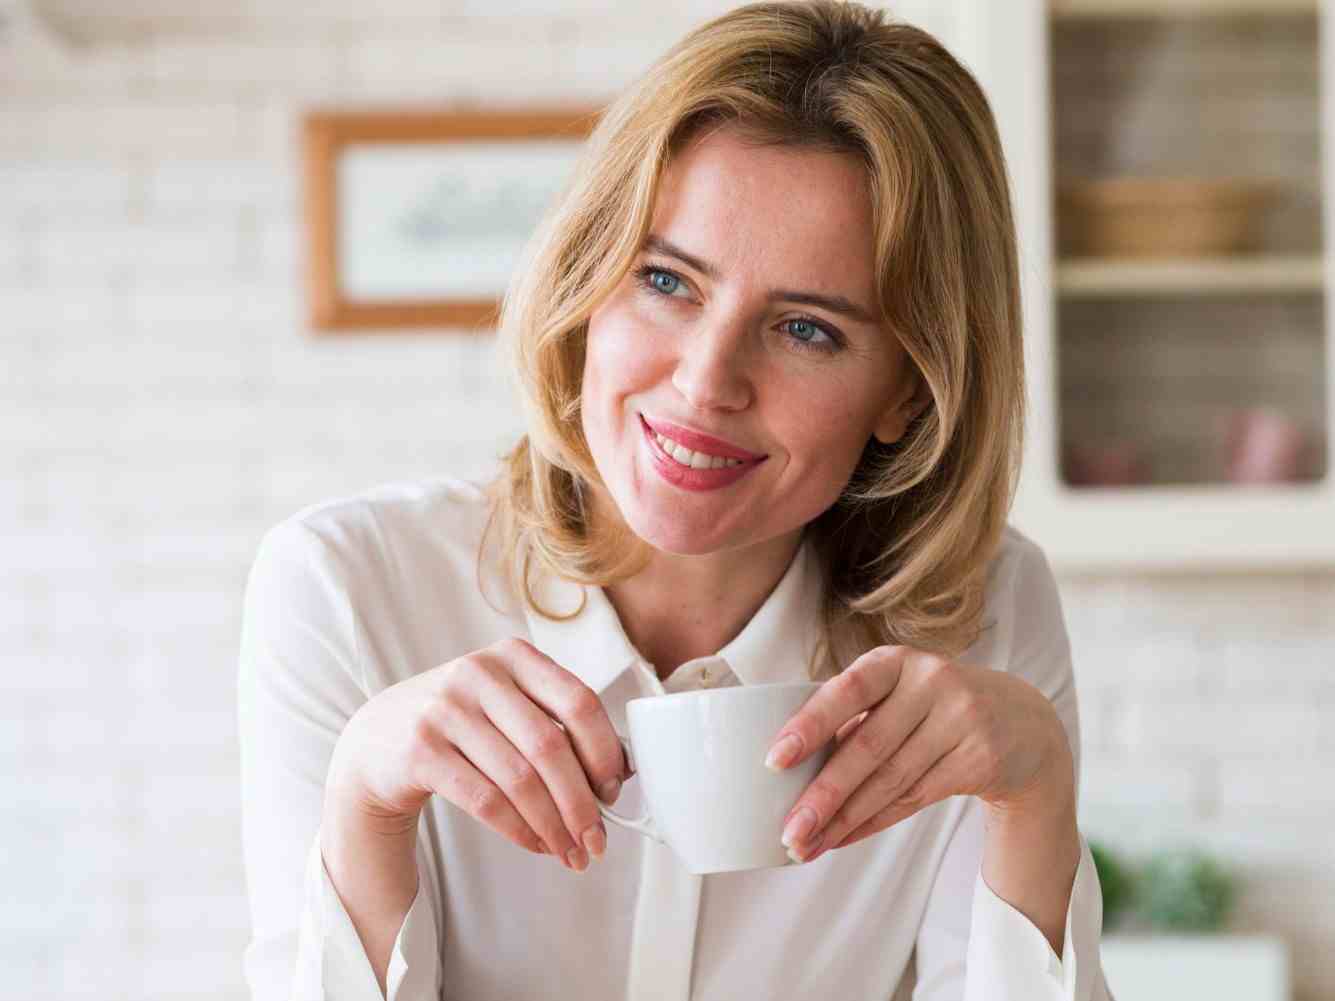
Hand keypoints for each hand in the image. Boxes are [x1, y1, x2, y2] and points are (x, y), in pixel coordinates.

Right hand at [326, 636, 627, 872]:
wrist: (377, 737)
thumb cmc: (462, 722)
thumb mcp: (505, 702)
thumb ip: (555, 722)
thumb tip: (618, 771)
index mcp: (512, 655)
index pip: (578, 700)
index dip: (604, 750)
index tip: (614, 790)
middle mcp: (478, 673)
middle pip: (550, 746)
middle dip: (581, 801)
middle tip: (597, 839)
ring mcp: (444, 709)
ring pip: (519, 779)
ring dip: (553, 825)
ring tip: (569, 851)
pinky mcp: (420, 750)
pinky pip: (485, 800)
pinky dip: (519, 830)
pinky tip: (535, 844)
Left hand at [764, 644, 1070, 862]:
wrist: (1022, 723)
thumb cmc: (931, 707)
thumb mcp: (897, 693)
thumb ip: (852, 717)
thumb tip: (787, 769)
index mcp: (896, 662)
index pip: (848, 690)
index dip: (810, 724)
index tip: (775, 760)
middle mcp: (931, 683)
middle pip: (868, 747)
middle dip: (823, 795)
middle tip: (788, 831)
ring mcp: (962, 720)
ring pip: (890, 781)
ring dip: (843, 820)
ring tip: (806, 845)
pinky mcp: (981, 758)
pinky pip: (915, 799)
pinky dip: (873, 822)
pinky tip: (843, 838)